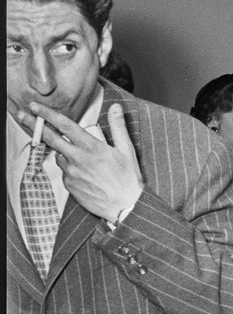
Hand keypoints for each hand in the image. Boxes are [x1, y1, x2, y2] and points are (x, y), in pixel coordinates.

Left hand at [21, 101, 142, 222]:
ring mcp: (72, 173)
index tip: (35, 106)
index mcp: (91, 147)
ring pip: (59, 156)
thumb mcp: (127, 151)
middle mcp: (77, 159)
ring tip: (77, 156)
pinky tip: (83, 173)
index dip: (47, 113)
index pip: (64, 125)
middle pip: (50, 138)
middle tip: (23, 115)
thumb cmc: (128, 180)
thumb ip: (118, 127)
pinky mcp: (70, 185)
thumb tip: (116, 108)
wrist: (125, 207)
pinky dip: (70, 169)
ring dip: (62, 151)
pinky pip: (65, 172)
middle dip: (34, 124)